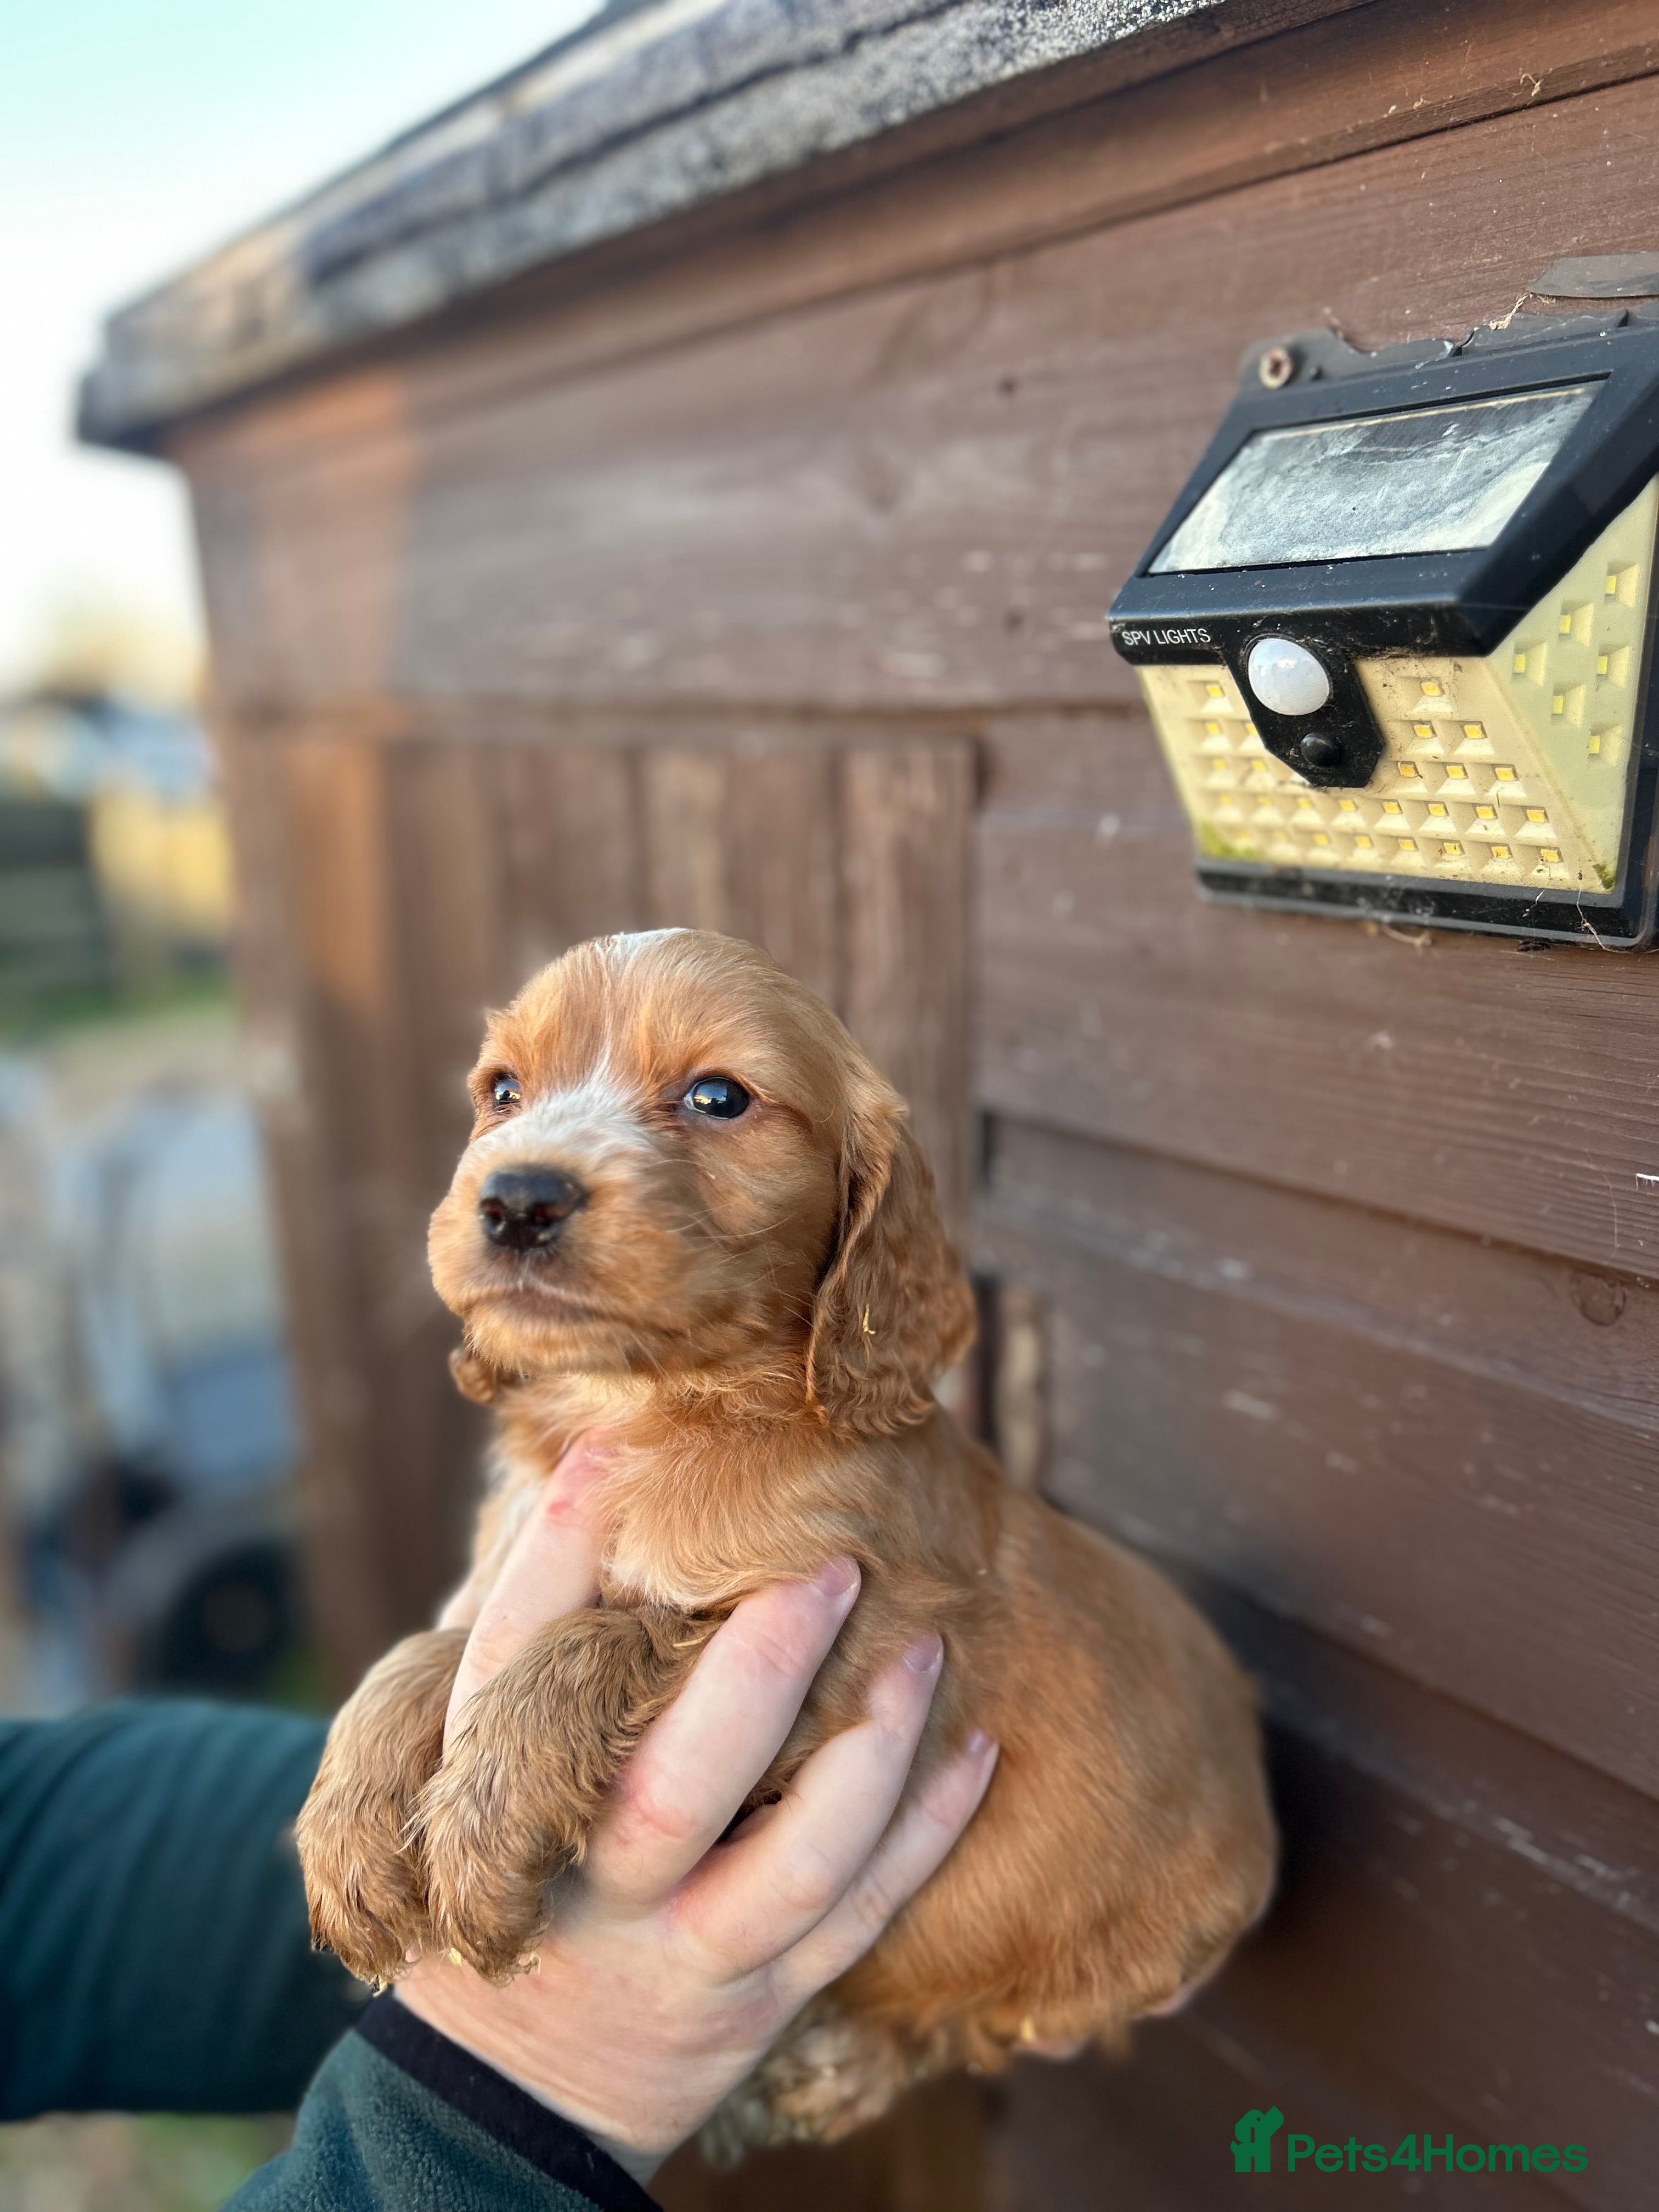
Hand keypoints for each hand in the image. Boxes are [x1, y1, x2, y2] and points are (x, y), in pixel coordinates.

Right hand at [397, 1441, 998, 2181]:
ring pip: (799, 1864)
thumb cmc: (506, 1879)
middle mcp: (591, 1892)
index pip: (517, 1666)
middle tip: (830, 1567)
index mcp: (494, 1814)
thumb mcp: (471, 1773)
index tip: (612, 1452)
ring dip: (875, 1753)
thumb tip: (585, 1479)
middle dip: (760, 1672)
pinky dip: (927, 1832)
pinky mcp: (761, 2006)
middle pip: (676, 1785)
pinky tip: (975, 1749)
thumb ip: (528, 1649)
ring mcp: (684, 1961)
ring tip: (926, 1650)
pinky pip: (861, 1919)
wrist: (508, 2095)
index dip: (564, 1555)